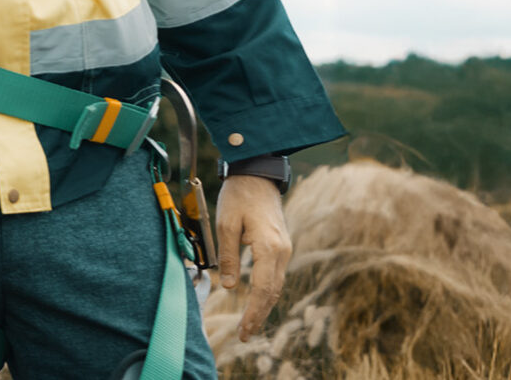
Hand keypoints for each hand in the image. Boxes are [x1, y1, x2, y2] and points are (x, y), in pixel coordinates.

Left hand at [213, 173, 290, 333]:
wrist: (257, 175)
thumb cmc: (239, 196)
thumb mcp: (226, 224)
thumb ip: (228, 256)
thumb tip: (229, 287)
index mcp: (269, 247)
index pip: (263, 289)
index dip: (253, 312)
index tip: (243, 331)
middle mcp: (282, 251)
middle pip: (273, 292)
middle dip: (259, 315)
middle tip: (245, 335)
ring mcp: (284, 249)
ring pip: (276, 286)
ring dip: (264, 306)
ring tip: (250, 325)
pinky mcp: (281, 246)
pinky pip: (275, 275)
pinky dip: (268, 292)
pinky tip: (257, 302)